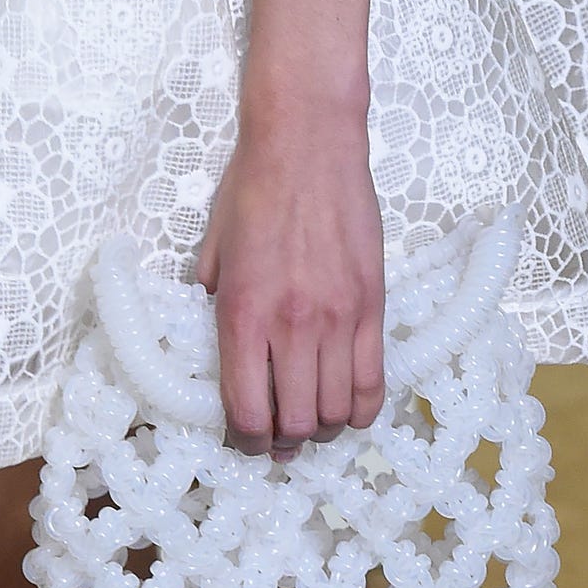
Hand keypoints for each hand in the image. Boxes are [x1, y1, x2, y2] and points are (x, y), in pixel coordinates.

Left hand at [194, 100, 385, 463]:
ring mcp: (337, 318)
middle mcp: (291, 326)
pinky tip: (349, 410)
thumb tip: (219, 346)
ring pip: (336, 410)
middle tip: (278, 441)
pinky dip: (361, 408)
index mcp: (242, 316)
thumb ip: (214, 305)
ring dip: (322, 428)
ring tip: (313, 422)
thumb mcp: (213, 253)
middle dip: (283, 444)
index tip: (245, 443)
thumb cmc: (253, 190)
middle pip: (295, 422)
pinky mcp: (372, 306)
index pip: (247, 412)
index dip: (245, 442)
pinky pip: (374, 381)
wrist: (307, 143)